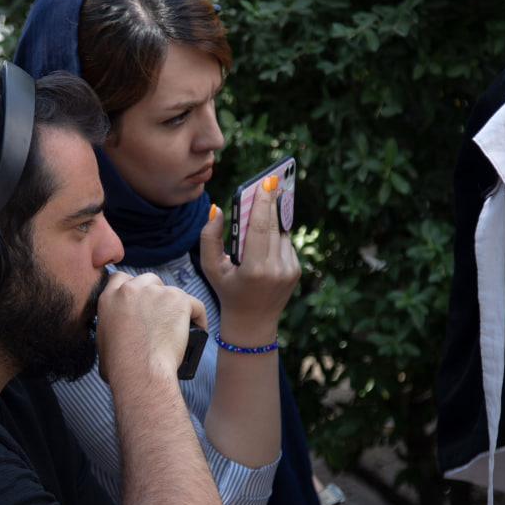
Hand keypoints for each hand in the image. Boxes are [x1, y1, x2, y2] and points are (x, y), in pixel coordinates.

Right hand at [96, 271, 206, 385]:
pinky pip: (195, 304)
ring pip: (172, 291)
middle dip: (157, 295)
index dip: (134, 288)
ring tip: (180, 327)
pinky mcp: (178, 299)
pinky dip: (198, 317)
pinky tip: (197, 330)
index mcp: (109, 298)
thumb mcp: (102, 342)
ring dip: (176, 306)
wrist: (140, 373)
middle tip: (162, 317)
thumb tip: (116, 336)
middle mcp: (130, 289)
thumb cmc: (121, 368)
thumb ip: (109, 328)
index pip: (121, 278)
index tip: (142, 301)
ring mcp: (155, 292)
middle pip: (150, 280)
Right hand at [198, 181, 299, 344]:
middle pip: (273, 226)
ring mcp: (289, 270)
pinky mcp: (295, 271)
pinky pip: (286, 244)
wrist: (252, 323)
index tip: (265, 182)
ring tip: (266, 206)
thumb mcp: (211, 268)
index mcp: (254, 269)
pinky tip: (267, 237)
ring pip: (281, 234)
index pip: (260, 227)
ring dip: (273, 221)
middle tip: (270, 181)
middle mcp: (275, 269)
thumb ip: (209, 238)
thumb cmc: (227, 291)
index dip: (263, 202)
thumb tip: (217, 209)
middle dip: (271, 203)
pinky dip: (276, 237)